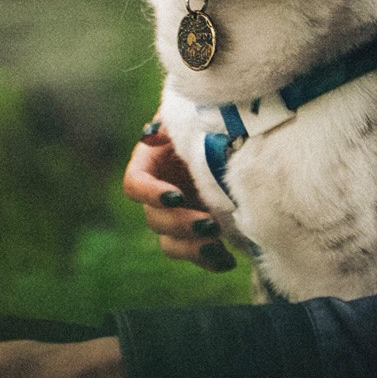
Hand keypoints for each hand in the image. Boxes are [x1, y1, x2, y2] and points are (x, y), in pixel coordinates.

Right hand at [120, 116, 235, 272]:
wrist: (241, 139)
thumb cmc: (212, 121)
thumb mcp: (193, 116)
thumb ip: (173, 124)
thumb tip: (152, 135)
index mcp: (151, 163)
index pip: (135, 184)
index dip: (151, 194)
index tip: (176, 197)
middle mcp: (160, 193)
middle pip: (154, 219)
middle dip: (180, 225)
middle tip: (209, 224)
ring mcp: (178, 216)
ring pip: (169, 244)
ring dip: (192, 248)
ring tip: (218, 246)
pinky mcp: (198, 234)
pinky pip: (195, 255)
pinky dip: (211, 261)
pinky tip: (228, 260)